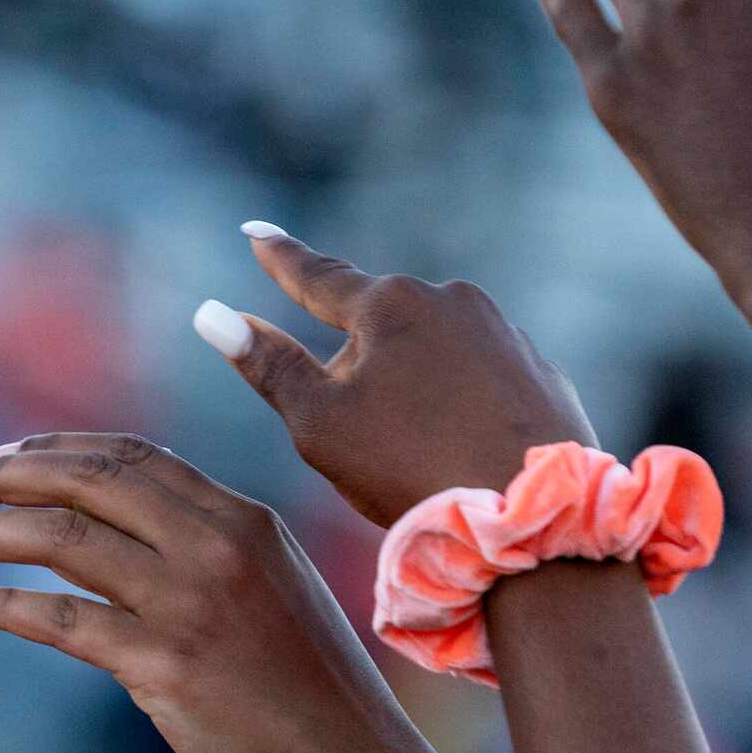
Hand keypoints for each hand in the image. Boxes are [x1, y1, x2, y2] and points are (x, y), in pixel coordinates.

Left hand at [0, 432, 403, 752]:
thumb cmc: (314, 694)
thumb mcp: (275, 588)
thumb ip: (208, 549)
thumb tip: (124, 532)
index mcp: (243, 518)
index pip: (130, 456)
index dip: (55, 449)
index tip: (1, 457)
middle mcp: (216, 544)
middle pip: (85, 481)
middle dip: (4, 477)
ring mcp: (190, 602)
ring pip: (59, 538)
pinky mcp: (165, 665)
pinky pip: (59, 619)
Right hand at [200, 234, 591, 524]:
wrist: (534, 521)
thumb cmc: (412, 471)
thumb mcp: (320, 424)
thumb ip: (267, 364)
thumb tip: (210, 314)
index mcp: (388, 304)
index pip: (317, 276)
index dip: (280, 258)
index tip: (255, 231)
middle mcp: (450, 299)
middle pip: (378, 323)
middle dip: (359, 361)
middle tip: (362, 435)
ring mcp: (503, 332)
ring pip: (433, 350)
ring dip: (413, 384)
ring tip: (418, 455)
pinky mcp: (540, 371)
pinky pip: (482, 377)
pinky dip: (462, 404)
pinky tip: (463, 450)